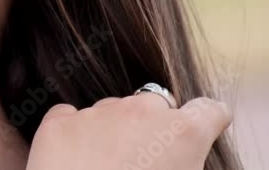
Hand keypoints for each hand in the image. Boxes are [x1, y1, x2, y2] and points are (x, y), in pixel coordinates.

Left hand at [26, 90, 231, 169]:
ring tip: (105, 168)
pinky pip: (70, 118)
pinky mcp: (59, 122)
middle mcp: (141, 112)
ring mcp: (96, 113)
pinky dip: (73, 133)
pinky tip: (74, 162)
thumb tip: (175, 160)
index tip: (201, 130)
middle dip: (151, 125)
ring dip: (111, 131)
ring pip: (111, 111)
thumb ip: (184, 163)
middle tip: (142, 160)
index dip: (206, 121)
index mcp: (183, 133)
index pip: (209, 110)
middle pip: (154, 105)